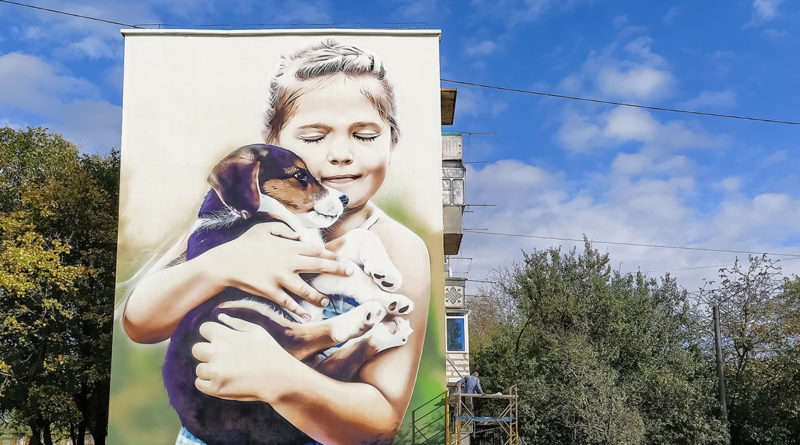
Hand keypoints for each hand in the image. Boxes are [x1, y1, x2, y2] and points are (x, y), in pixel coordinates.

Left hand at [192, 313, 293, 402]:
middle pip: (196, 349)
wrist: (280, 378)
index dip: (212, 335)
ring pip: (200, 369)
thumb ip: (235, 323)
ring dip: (211, 370)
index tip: (223, 342)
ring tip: (230, 373)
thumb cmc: (270, 352)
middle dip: (208, 354)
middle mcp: (218, 352)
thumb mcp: (257, 331)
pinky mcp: (216, 388)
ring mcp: (216, 371)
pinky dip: (209, 384)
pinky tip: (225, 381)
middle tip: (225, 360)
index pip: (204, 329)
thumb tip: (219, 316)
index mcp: (226, 336)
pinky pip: (200, 384)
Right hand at [207, 222, 353, 319]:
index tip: (346, 258)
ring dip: (318, 296)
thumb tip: (298, 235)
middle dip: (336, 269)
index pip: (316, 250)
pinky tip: (307, 315)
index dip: (333, 254)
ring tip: (326, 301)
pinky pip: (288, 302)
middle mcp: (288, 262)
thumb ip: (283, 229)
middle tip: (351, 273)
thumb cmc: (244, 244)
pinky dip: (298, 310)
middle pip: (318, 265)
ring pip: (305, 288)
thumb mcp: (263, 229)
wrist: (225, 262)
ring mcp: (280, 277)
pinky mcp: (271, 291)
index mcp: (288, 247)